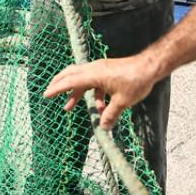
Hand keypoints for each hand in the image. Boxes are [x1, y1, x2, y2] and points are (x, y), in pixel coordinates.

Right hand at [43, 51, 163, 128]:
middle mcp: (94, 69)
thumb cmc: (136, 81)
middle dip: (59, 84)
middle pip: (70, 74)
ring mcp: (100, 68)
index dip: (57, 89)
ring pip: (81, 79)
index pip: (70, 82)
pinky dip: (93, 94)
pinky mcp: (107, 70)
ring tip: (70, 106)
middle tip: (50, 92)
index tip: (46, 95)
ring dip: (76, 93)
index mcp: (94, 75)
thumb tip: (103, 128)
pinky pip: (94, 82)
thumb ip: (110, 115)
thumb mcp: (122, 102)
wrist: (150, 67)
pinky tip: (100, 107)